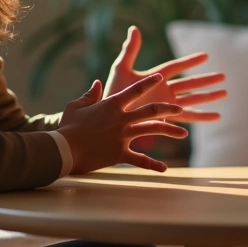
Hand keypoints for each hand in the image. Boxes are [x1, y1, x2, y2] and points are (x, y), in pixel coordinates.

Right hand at [58, 75, 186, 173]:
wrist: (64, 148)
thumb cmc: (67, 126)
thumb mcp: (76, 106)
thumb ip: (89, 94)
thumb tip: (96, 83)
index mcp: (112, 104)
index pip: (135, 90)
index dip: (149, 82)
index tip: (161, 78)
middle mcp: (122, 118)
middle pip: (152, 110)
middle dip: (168, 108)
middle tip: (180, 109)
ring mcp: (123, 136)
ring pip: (152, 130)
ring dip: (170, 130)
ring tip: (184, 133)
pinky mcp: (120, 153)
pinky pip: (140, 159)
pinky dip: (153, 164)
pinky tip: (164, 168)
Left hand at [103, 26, 225, 122]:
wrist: (108, 116)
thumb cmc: (112, 92)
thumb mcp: (121, 69)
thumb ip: (130, 50)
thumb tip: (134, 28)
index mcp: (154, 77)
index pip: (176, 66)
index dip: (190, 61)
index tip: (206, 55)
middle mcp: (163, 90)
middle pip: (189, 83)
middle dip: (206, 80)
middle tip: (223, 76)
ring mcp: (165, 104)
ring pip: (192, 99)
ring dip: (208, 96)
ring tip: (225, 93)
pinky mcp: (166, 118)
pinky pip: (188, 117)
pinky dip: (202, 117)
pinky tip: (216, 117)